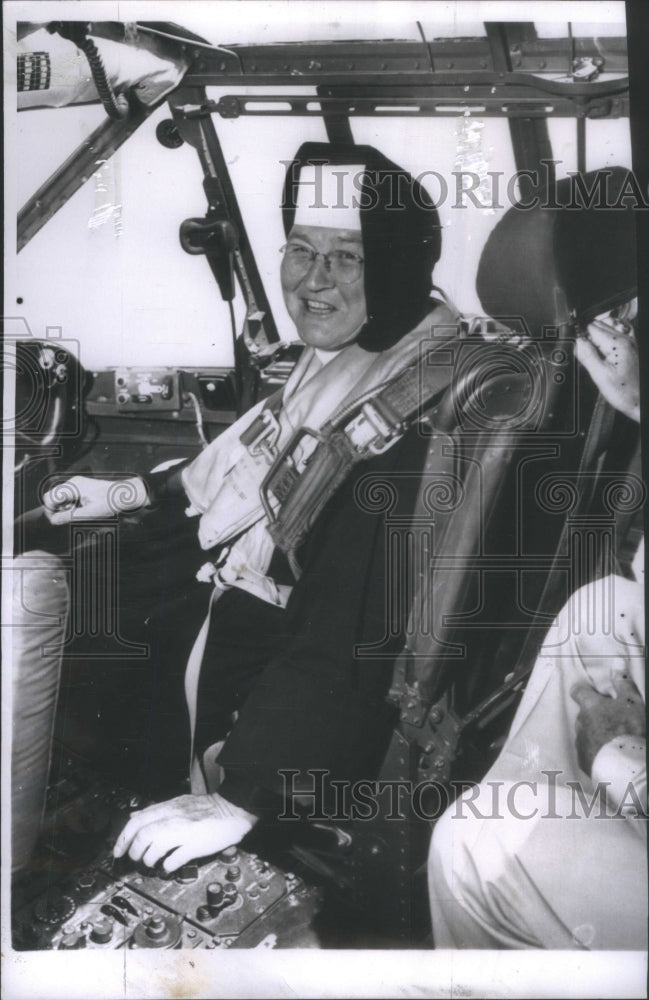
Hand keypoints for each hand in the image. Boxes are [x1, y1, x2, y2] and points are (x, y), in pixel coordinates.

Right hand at [42, 475, 148, 523]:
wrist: (124, 494)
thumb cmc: (109, 503)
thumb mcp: (88, 514)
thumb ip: (68, 517)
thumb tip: (52, 521)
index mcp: (73, 487)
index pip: (49, 498)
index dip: (50, 511)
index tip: (58, 521)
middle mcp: (72, 482)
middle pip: (52, 497)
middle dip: (56, 509)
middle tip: (70, 517)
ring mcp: (76, 483)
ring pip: (59, 497)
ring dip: (64, 508)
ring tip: (79, 513)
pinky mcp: (81, 487)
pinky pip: (68, 496)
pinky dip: (71, 505)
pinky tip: (82, 509)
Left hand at [113, 793, 257, 871]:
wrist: (232, 808)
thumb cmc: (207, 809)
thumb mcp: (178, 803)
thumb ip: (157, 810)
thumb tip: (135, 817)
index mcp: (169, 808)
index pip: (137, 821)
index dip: (123, 838)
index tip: (118, 851)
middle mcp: (174, 818)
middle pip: (143, 834)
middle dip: (134, 850)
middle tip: (135, 859)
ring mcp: (185, 832)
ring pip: (155, 845)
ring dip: (148, 858)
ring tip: (150, 863)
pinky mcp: (196, 845)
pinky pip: (175, 858)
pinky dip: (167, 866)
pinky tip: (167, 867)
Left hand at [571, 674, 644, 775]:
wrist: (626, 765)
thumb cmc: (630, 729)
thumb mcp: (632, 702)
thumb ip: (623, 683)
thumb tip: (617, 664)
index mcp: (590, 706)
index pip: (578, 692)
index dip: (584, 691)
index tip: (592, 694)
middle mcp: (580, 722)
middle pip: (583, 714)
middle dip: (593, 715)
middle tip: (611, 720)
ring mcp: (580, 742)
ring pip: (584, 733)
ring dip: (594, 733)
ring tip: (611, 739)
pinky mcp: (583, 761)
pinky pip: (586, 751)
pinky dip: (595, 751)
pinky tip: (608, 754)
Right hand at [575, 318, 639, 421]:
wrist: (640, 402)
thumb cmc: (624, 392)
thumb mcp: (600, 376)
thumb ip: (587, 355)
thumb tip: (575, 341)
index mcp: (616, 344)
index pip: (591, 328)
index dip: (580, 336)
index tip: (575, 347)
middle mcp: (626, 339)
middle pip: (599, 325)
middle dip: (587, 336)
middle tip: (583, 353)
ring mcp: (630, 342)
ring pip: (607, 327)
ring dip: (596, 336)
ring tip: (593, 353)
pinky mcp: (632, 347)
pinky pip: (617, 333)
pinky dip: (607, 337)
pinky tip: (604, 348)